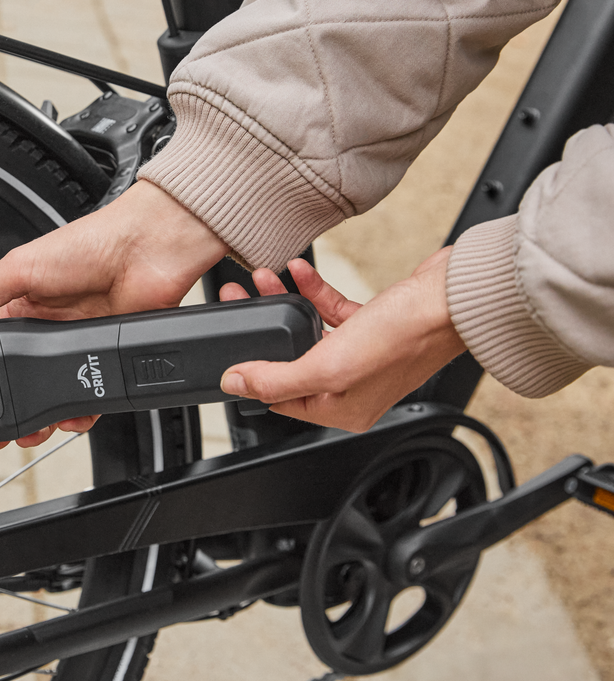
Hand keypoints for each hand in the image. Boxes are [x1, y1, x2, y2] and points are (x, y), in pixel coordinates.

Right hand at [0, 181, 226, 448]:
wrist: (146, 250)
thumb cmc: (88, 245)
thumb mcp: (19, 268)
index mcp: (21, 306)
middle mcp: (48, 329)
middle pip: (21, 380)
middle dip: (10, 410)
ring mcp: (77, 346)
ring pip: (53, 395)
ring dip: (43, 418)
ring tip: (33, 433)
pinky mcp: (104, 359)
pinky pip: (90, 398)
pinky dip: (81, 413)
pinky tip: (72, 417)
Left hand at [218, 249, 466, 431]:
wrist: (454, 298)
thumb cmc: (406, 336)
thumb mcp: (329, 365)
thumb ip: (277, 378)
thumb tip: (236, 384)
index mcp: (342, 410)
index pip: (280, 400)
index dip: (250, 372)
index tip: (228, 343)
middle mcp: (352, 386)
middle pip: (290, 359)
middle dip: (263, 327)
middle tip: (238, 299)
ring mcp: (364, 355)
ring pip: (308, 330)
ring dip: (283, 302)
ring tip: (263, 277)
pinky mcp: (374, 324)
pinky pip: (331, 309)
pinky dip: (313, 289)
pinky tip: (299, 270)